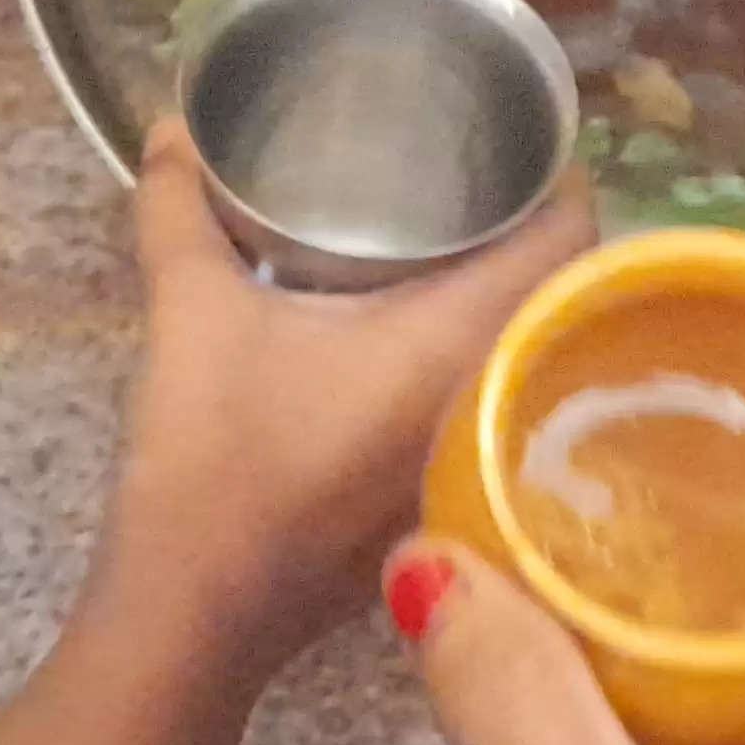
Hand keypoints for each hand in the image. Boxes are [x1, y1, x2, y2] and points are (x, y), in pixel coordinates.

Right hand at [94, 118, 590, 666]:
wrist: (196, 618)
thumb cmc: (212, 459)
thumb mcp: (193, 314)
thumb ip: (180, 212)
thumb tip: (172, 126)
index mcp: (464, 339)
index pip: (572, 231)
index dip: (560, 169)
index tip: (525, 133)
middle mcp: (496, 396)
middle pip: (566, 287)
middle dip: (534, 226)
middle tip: (481, 172)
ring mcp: (482, 458)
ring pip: (535, 348)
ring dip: (514, 296)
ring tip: (458, 236)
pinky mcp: (453, 497)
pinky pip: (503, 398)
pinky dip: (484, 355)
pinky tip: (426, 331)